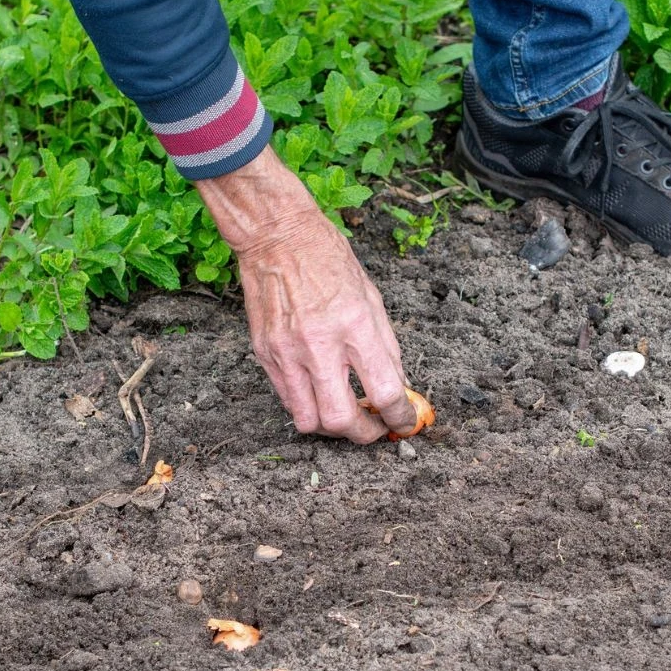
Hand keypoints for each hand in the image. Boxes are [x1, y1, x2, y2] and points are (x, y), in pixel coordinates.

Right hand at [195, 147, 415, 442]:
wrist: (276, 236)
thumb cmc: (328, 258)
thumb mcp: (371, 297)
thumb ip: (386, 347)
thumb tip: (397, 387)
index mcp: (355, 324)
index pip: (385, 391)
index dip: (401, 417)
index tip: (405, 421)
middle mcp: (320, 343)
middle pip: (342, 420)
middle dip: (365, 435)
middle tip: (375, 428)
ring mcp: (287, 352)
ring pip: (310, 421)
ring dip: (333, 427)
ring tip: (345, 413)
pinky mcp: (265, 354)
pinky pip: (288, 401)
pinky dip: (309, 407)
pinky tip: (320, 393)